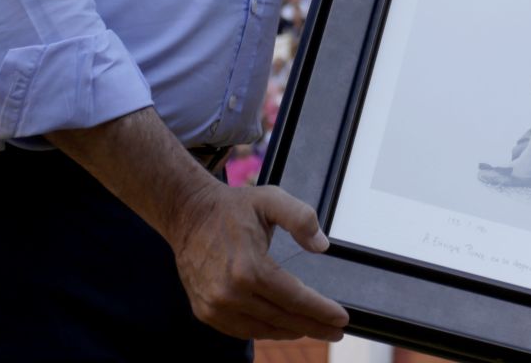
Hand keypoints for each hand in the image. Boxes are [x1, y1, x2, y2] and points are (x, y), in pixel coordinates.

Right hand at [167, 179, 349, 341]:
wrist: (188, 215)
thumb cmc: (232, 208)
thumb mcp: (271, 199)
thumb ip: (301, 218)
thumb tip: (322, 246)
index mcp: (249, 268)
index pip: (295, 298)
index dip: (321, 310)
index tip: (342, 318)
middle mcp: (230, 293)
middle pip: (283, 319)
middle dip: (314, 326)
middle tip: (337, 331)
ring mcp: (215, 306)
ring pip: (263, 329)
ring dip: (291, 331)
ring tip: (313, 329)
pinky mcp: (205, 312)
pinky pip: (242, 330)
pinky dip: (265, 330)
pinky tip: (282, 327)